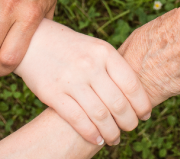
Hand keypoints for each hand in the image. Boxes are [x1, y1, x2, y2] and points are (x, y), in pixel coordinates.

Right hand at [15, 19, 151, 145]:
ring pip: (100, 115)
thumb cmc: (72, 47)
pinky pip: (78, 120)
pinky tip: (97, 139)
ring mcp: (71, 79)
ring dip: (112, 132)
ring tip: (115, 138)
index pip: (131, 84)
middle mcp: (90, 65)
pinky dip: (91, 134)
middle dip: (129, 121)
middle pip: (118, 103)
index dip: (142, 104)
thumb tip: (136, 96)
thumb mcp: (95, 48)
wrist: (35, 40)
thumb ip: (113, 67)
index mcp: (104, 52)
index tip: (145, 114)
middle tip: (131, 128)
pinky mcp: (53, 93)